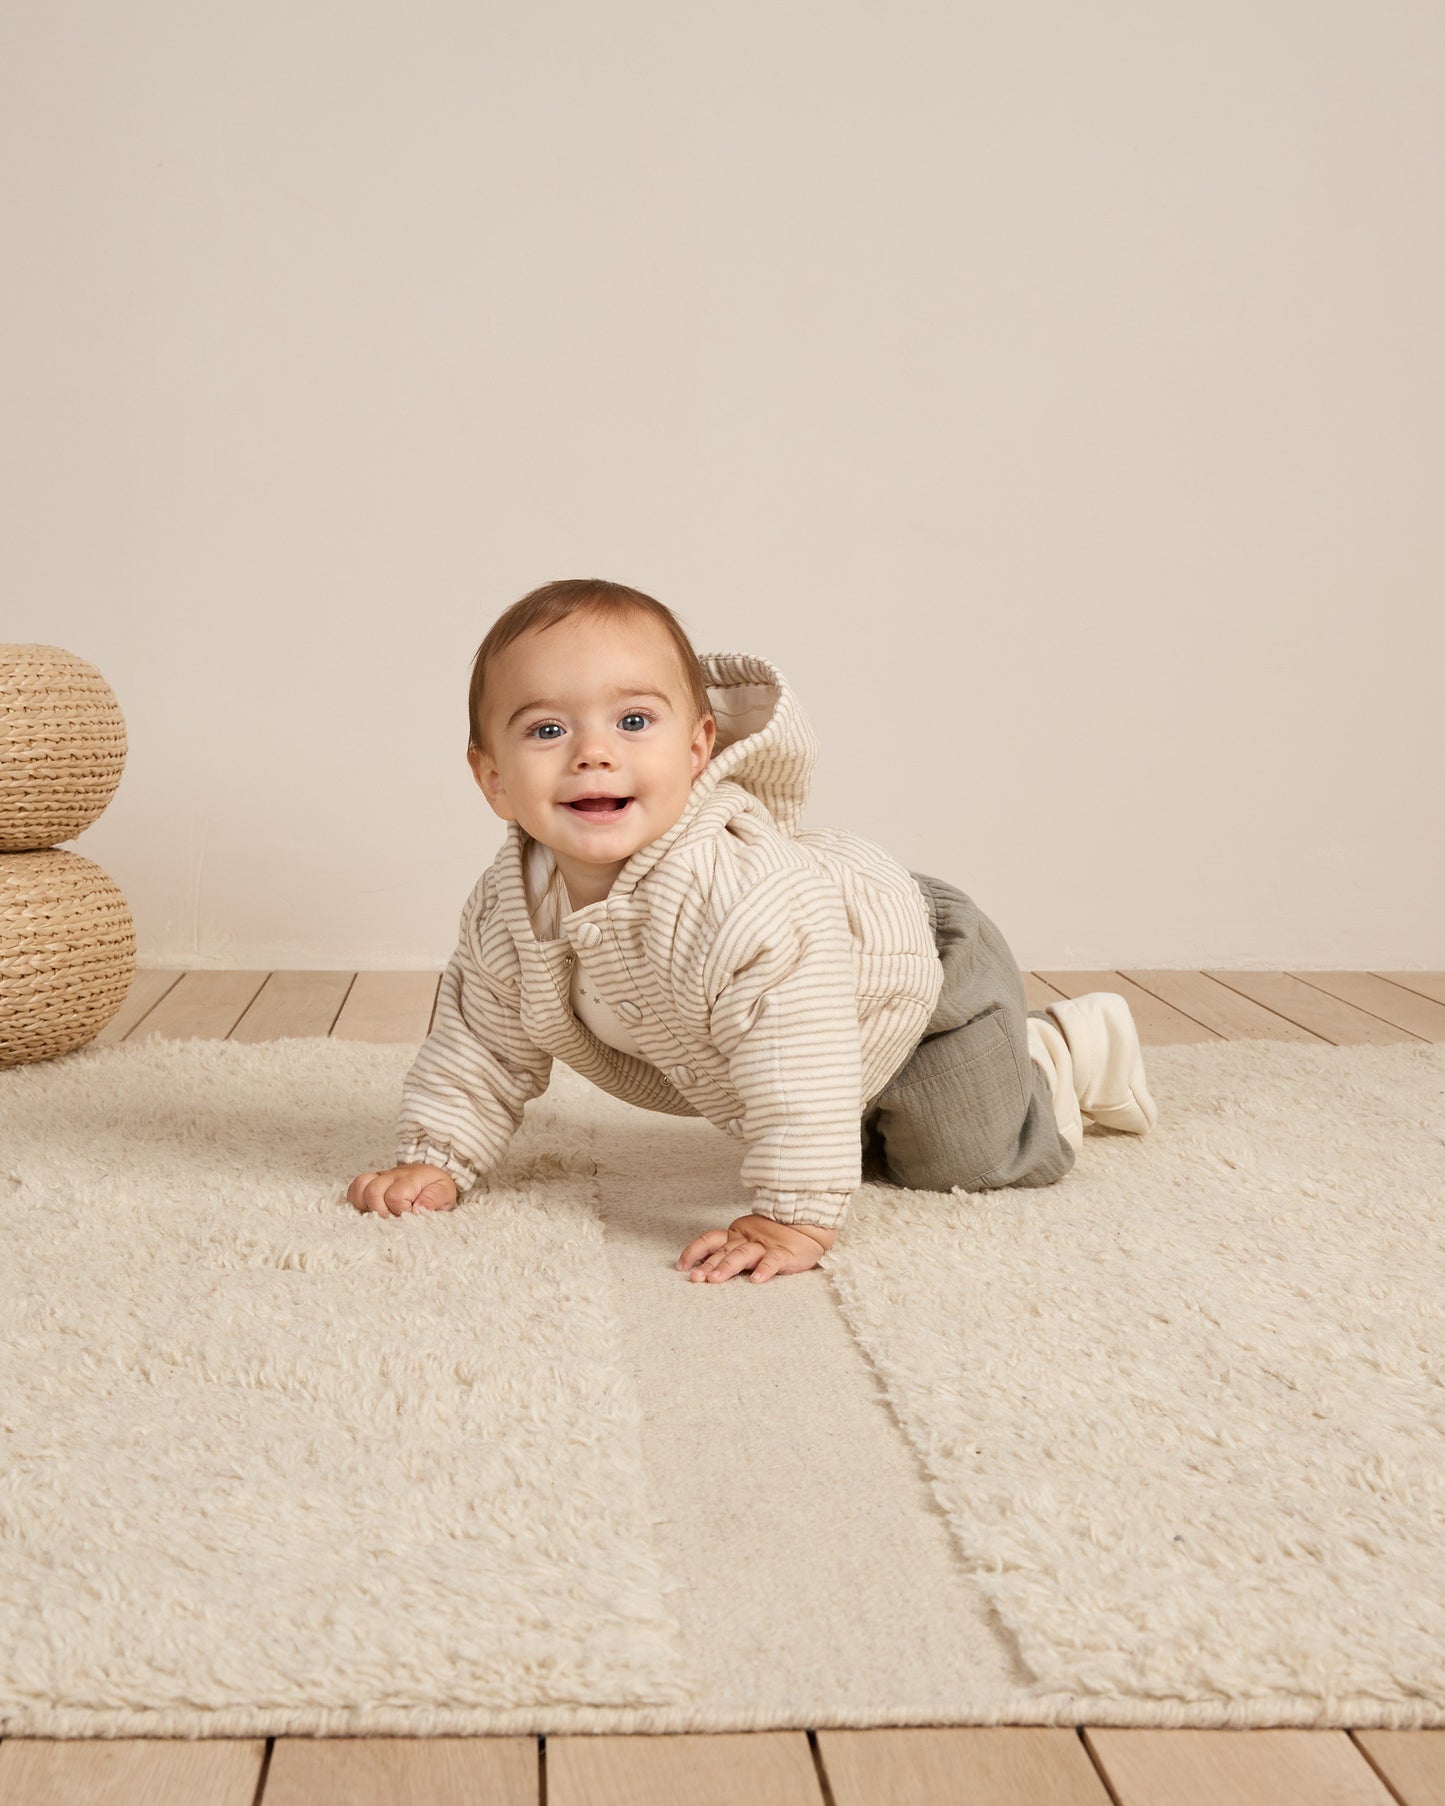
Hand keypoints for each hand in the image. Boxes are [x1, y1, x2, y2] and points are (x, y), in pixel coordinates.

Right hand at [347, 1162, 457, 1217]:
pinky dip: (356, 1202)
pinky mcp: (369, 1182)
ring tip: (380, 1216)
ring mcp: (378, 1177)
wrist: (430, 1174)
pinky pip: (353, 1189)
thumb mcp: (444, 1193)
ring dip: (367, 1206)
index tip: (411, 1217)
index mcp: (410, 1178)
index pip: (395, 1196)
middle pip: (373, 1192)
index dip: (401, 1212)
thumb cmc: (436, 1187)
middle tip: (394, 1220)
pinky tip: (368, 1211)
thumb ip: (433, 1200)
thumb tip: (417, 1210)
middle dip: (382, 1212)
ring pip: (359, 1188)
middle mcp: (391, 1175)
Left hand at [675, 1213, 834, 1283]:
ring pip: (743, 1255)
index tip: (681, 1266)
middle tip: (695, 1278)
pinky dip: (764, 1269)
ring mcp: (765, 1246)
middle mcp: (747, 1240)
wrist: (809, 1223)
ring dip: (728, 1267)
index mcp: (736, 1236)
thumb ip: (729, 1252)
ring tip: (716, 1279)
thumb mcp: (748, 1241)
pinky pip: (773, 1261)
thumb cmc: (776, 1237)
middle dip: (707, 1265)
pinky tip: (757, 1280)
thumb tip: (701, 1267)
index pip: (709, 1240)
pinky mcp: (784, 1253)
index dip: (694, 1251)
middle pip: (723, 1251)